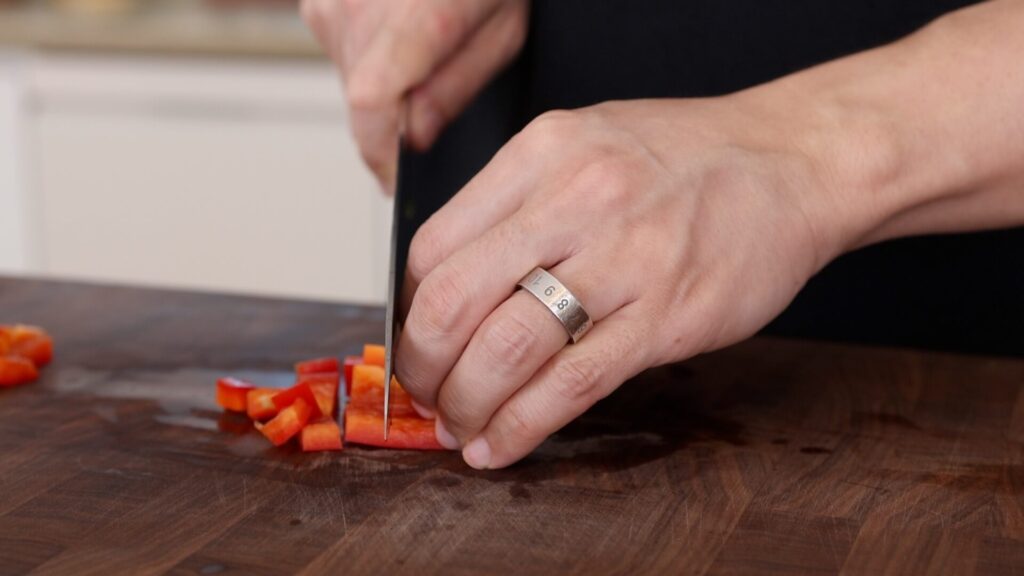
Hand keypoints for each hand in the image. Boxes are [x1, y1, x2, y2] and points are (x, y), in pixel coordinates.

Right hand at [301, 0, 529, 189]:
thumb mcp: (504, 26)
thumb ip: (455, 87)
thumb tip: (415, 135)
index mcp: (413, 12)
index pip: (372, 105)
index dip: (384, 153)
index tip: (399, 175)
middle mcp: (355, 5)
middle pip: (363, 100)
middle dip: (396, 123)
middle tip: (435, 106)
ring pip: (352, 79)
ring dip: (386, 89)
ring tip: (428, 52)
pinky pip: (342, 49)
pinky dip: (371, 58)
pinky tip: (404, 32)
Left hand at [393, 93, 871, 468]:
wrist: (790, 162)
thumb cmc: (686, 157)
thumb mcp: (584, 142)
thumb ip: (515, 202)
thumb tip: (447, 284)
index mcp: (543, 152)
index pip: (433, 246)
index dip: (409, 310)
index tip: (417, 339)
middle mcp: (576, 199)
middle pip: (452, 301)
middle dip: (422, 366)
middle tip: (423, 393)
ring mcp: (625, 261)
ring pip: (506, 349)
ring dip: (465, 404)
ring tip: (458, 426)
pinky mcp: (667, 318)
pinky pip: (573, 386)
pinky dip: (522, 427)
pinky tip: (500, 445)